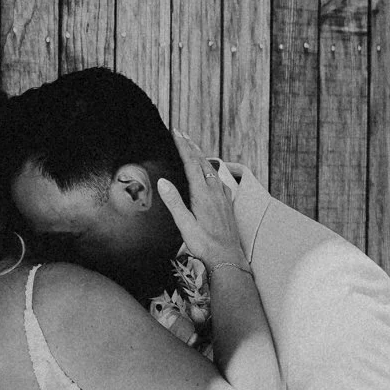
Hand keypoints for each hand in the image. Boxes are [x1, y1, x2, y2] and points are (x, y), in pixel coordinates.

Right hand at [156, 133, 244, 274]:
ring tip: (192, 146)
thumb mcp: (184, 224)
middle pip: (202, 161)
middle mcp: (214, 190)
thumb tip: (163, 182)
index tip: (176, 132)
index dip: (183, 146)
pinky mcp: (227, 202)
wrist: (227, 257)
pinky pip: (219, 178)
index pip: (191, 162)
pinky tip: (211, 172)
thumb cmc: (204, 244)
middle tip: (181, 132)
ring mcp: (222, 196)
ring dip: (201, 154)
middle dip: (191, 145)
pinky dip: (210, 168)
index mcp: (202, 193)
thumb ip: (174, 202)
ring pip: (211, 168)